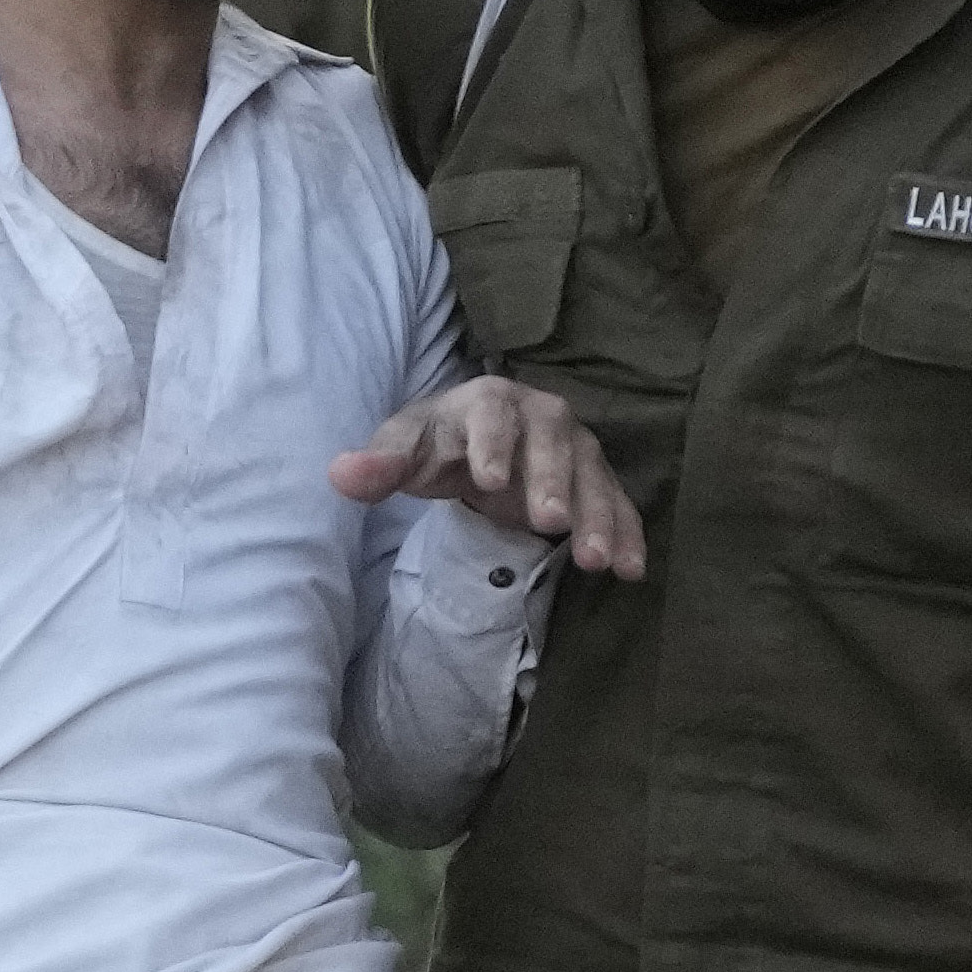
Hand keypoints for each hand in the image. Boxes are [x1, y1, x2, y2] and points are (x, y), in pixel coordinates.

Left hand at [331, 373, 646, 578]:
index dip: (492, 444)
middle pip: (553, 442)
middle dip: (553, 481)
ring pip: (592, 476)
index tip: (489, 480)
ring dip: (597, 516)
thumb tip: (340, 475)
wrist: (479, 445)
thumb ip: (378, 464)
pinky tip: (631, 570)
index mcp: (489, 401)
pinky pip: (620, 504)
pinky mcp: (597, 480)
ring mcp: (576, 448)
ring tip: (594, 561)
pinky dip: (628, 535)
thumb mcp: (406, 451)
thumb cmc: (439, 445)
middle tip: (548, 522)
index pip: (492, 416)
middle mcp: (541, 416)